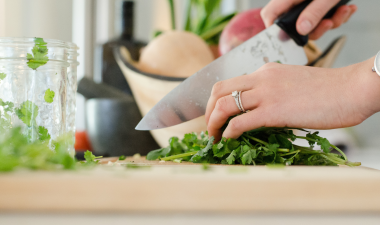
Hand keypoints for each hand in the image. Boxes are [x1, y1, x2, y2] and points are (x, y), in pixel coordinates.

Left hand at [205, 57, 378, 140]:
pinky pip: (240, 122)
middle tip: (209, 127)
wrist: (351, 89)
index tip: (215, 115)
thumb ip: (273, 92)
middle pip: (218, 90)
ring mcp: (266, 93)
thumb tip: (259, 111)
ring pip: (224, 105)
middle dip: (207, 111)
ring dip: (213, 123)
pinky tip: (229, 139)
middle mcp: (261, 78)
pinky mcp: (274, 111)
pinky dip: (228, 132)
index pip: (229, 82)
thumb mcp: (292, 83)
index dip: (216, 100)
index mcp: (265, 71)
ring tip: (213, 137)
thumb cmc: (328, 90)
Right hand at [260, 0, 356, 39]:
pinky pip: (323, 17)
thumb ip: (314, 12)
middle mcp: (294, 1)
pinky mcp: (318, 4)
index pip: (270, 15)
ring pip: (312, 23)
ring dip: (331, 21)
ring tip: (344, 10)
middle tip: (329, 22)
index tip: (289, 39)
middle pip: (295, 25)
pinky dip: (336, 15)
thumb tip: (302, 31)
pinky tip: (347, 7)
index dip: (275, 30)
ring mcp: (306, 3)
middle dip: (317, 28)